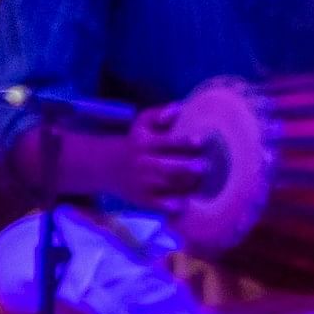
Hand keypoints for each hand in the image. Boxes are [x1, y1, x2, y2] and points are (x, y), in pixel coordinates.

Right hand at [39, 113, 209, 205]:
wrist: (108, 166)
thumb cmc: (137, 140)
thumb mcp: (142, 122)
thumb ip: (160, 113)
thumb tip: (179, 108)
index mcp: (145, 144)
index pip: (165, 143)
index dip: (183, 142)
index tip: (200, 141)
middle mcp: (143, 164)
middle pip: (165, 167)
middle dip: (185, 168)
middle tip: (204, 166)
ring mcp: (142, 183)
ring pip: (165, 186)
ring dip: (185, 185)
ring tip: (204, 183)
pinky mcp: (141, 198)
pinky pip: (157, 204)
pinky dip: (171, 205)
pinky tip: (186, 203)